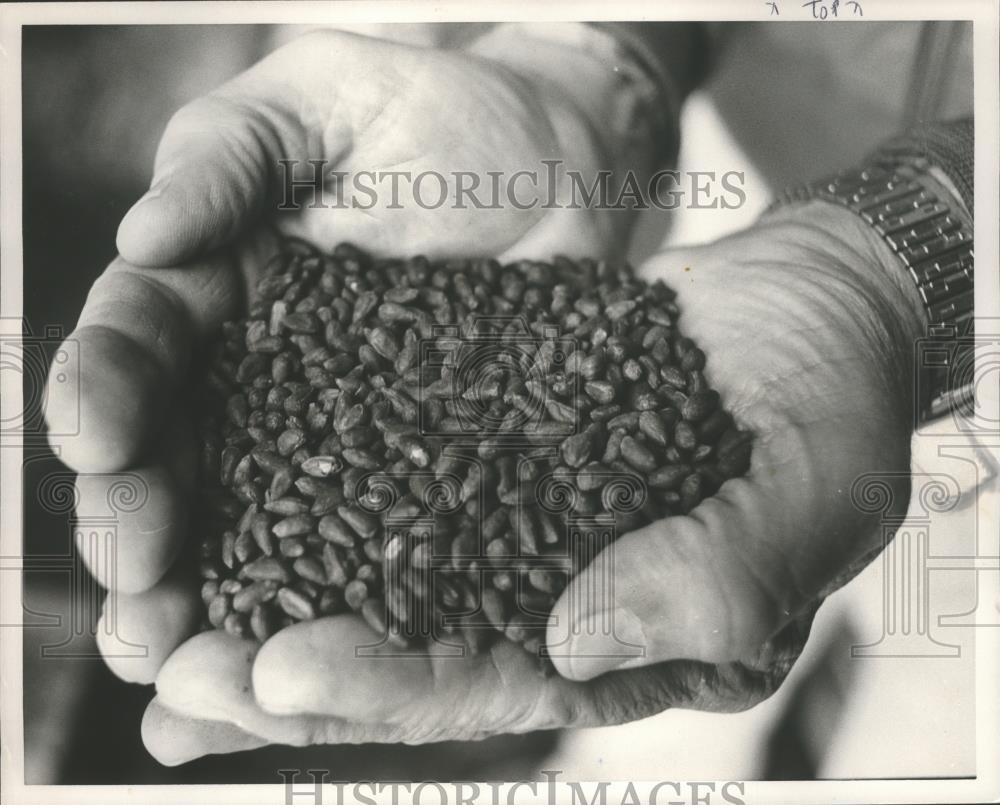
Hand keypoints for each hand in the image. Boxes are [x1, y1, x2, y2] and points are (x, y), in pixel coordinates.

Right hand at [43, 28, 650, 759]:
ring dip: (214, 598)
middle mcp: (264, 382)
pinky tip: (302, 661)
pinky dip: (335, 600)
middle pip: (181, 463)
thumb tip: (144, 236)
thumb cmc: (435, 115)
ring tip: (181, 660)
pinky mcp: (428, 471)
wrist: (562, 158)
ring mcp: (346, 437)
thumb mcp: (314, 100)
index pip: (138, 353)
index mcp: (216, 296)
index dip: (106, 398)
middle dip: (143, 526)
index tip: (96, 438)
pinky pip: (375, 540)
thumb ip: (225, 155)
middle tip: (134, 588)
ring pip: (259, 524)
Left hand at [138, 200, 923, 764]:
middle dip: (293, 669)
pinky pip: (389, 464)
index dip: (396, 685)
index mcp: (629, 638)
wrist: (809, 309)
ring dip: (273, 588)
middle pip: (411, 645)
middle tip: (176, 674)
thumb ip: (718, 577)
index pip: (501, 683)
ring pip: (377, 567)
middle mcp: (554, 588)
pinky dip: (312, 483)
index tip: (287, 675)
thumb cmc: (831, 406)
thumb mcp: (810, 495)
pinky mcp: (486, 436)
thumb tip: (581, 633)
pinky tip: (226, 487)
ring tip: (158, 610)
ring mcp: (513, 511)